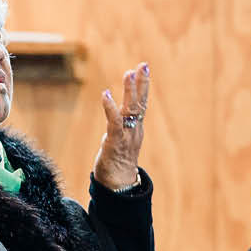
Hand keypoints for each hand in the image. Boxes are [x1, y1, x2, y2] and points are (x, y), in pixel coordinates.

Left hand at [94, 62, 149, 190]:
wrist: (118, 185)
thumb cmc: (118, 162)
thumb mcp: (121, 139)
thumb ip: (120, 125)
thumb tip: (115, 113)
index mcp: (136, 128)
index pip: (141, 103)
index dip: (143, 85)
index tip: (144, 68)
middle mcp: (134, 130)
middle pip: (140, 103)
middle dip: (142, 83)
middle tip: (143, 65)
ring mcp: (126, 135)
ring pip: (130, 110)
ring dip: (130, 91)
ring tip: (129, 73)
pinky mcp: (115, 142)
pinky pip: (114, 122)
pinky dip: (110, 107)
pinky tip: (106, 94)